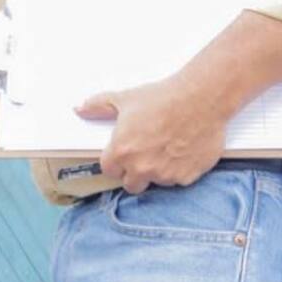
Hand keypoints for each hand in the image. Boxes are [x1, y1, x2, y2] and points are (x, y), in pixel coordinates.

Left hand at [77, 74, 227, 193]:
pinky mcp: (186, 178)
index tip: (122, 154)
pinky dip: (178, 171)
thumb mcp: (125, 98)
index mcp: (122, 151)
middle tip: (144, 153)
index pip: (108, 170)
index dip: (115, 161)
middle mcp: (142, 168)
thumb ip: (98, 106)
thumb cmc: (163, 98)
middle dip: (134, 172)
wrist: (200, 99)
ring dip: (157, 171)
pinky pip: (177, 181)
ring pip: (155, 182)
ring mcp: (165, 175)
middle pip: (130, 184)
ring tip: (165, 148)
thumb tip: (80, 109)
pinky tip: (180, 152)